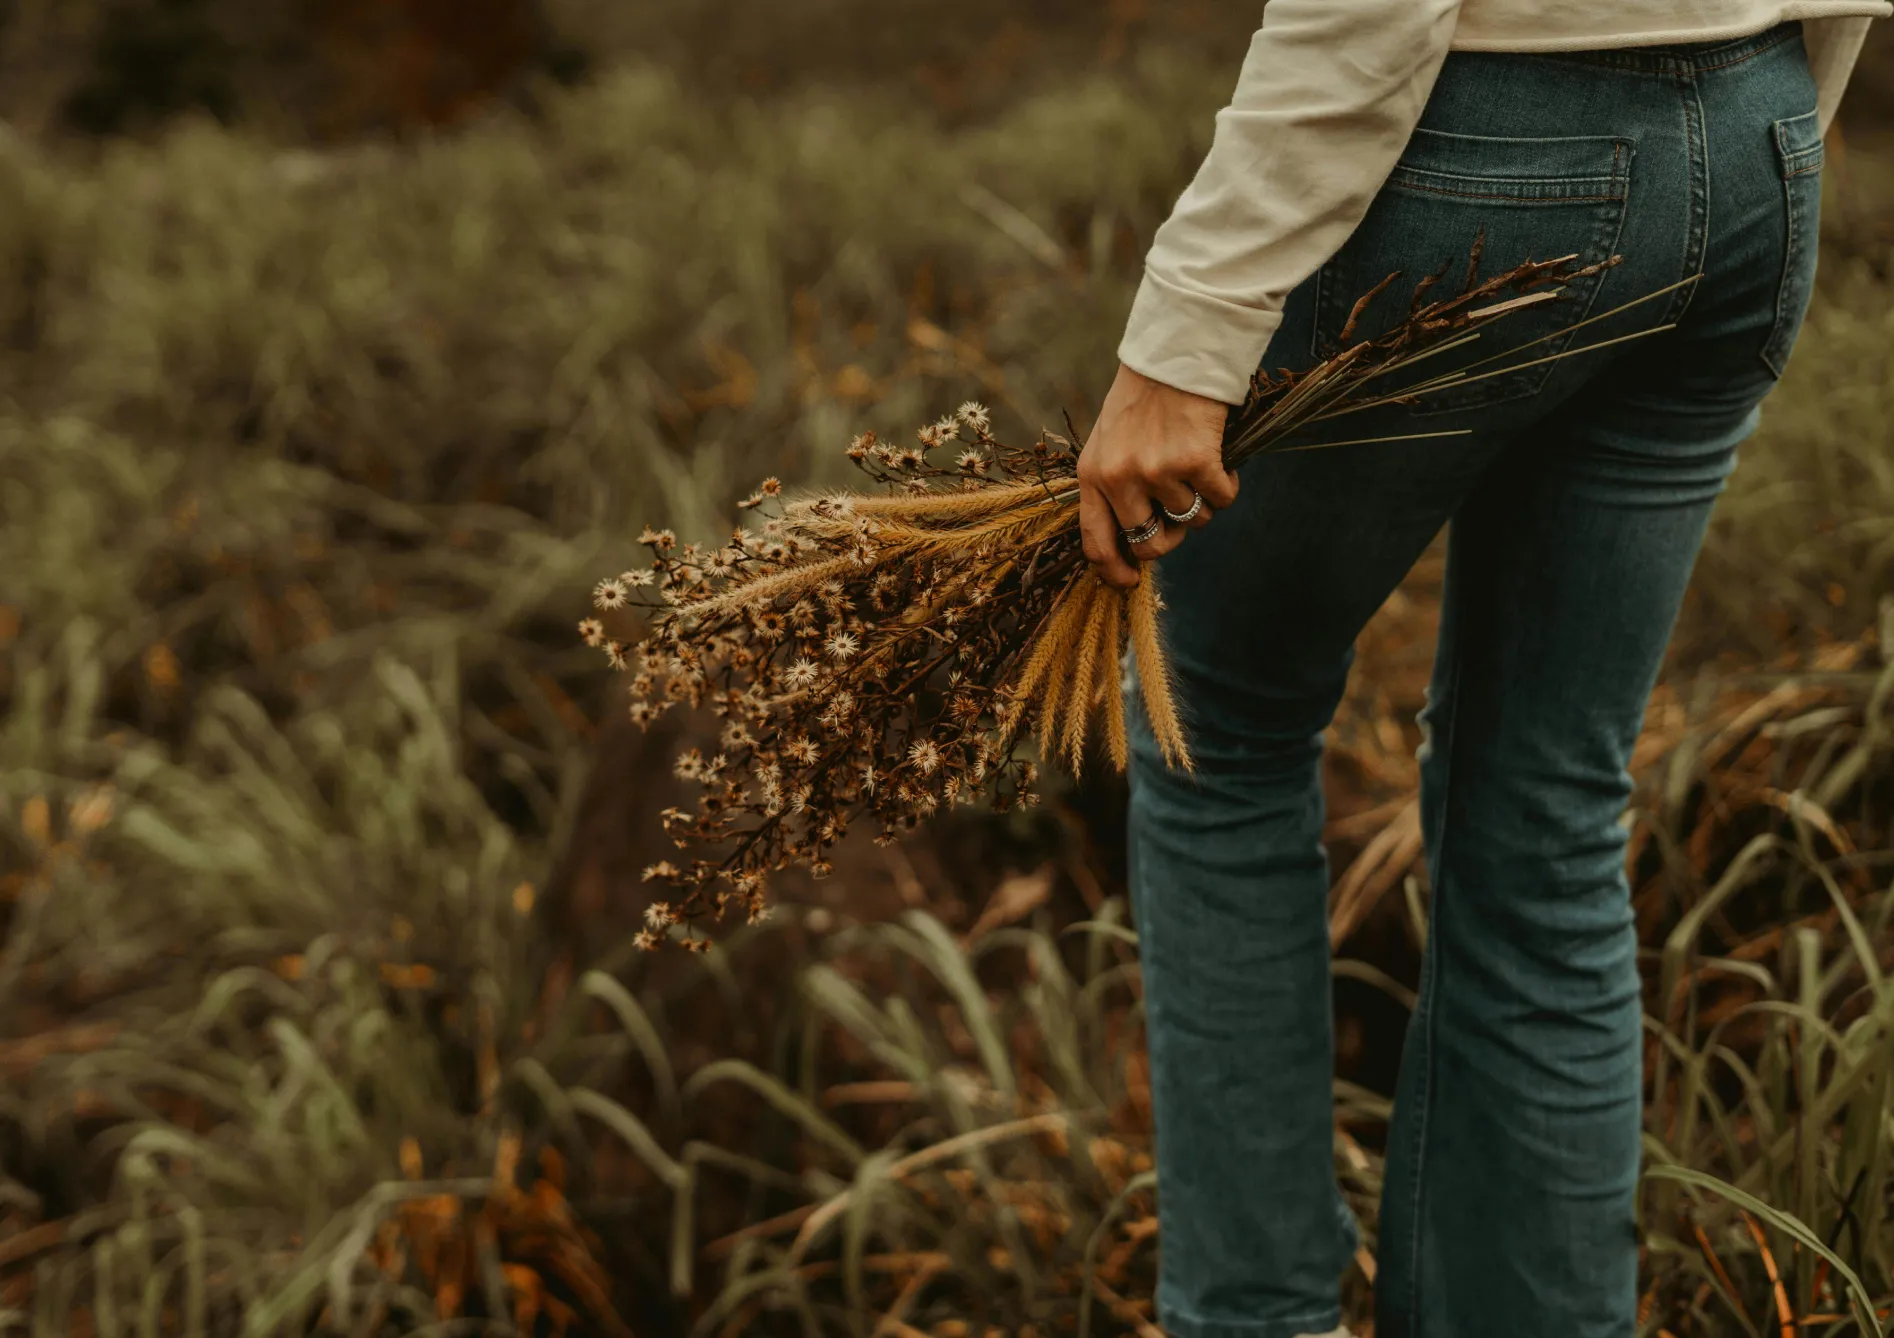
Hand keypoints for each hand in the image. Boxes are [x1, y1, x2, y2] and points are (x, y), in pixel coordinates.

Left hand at [1078, 363, 1239, 587]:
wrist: (1176, 352)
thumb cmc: (1143, 397)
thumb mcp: (1109, 441)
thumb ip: (1113, 486)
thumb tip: (1135, 539)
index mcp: (1092, 475)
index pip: (1095, 541)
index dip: (1113, 570)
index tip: (1128, 582)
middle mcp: (1119, 478)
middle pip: (1150, 544)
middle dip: (1170, 538)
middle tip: (1180, 517)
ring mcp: (1157, 471)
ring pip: (1192, 520)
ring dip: (1202, 501)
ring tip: (1198, 466)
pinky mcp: (1195, 461)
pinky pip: (1221, 499)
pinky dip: (1228, 485)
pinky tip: (1221, 461)